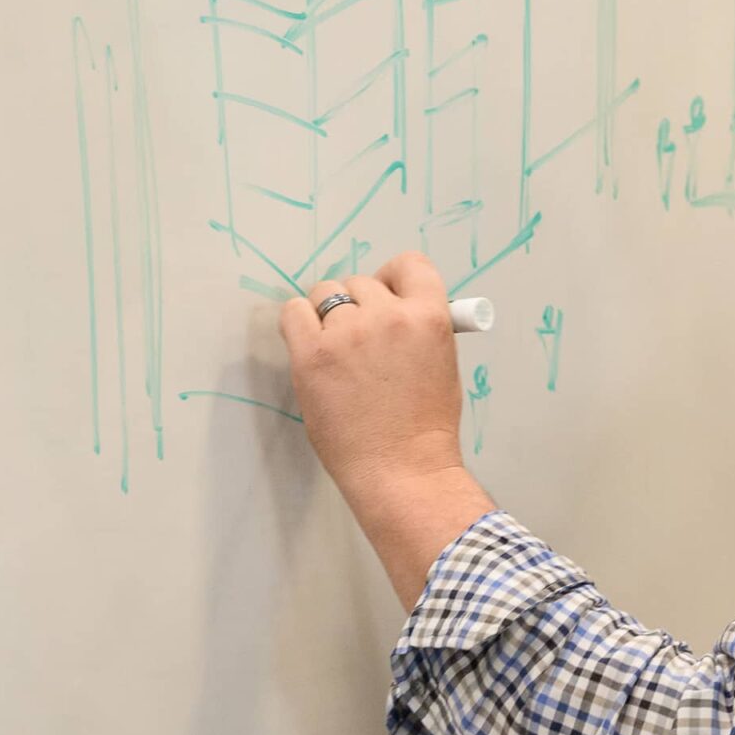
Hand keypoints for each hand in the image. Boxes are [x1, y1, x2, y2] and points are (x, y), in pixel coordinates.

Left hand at [280, 253, 496, 608]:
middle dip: (358, 305)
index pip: (410, 264)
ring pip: (324, 294)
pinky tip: (311, 348)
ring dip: (327, 314)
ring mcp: (347, 334)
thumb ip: (420, 328)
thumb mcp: (442, 364)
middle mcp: (388, 317)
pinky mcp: (311, 354)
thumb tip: (393, 306)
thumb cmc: (425, 427)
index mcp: (429, 318)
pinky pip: (292, 313)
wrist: (402, 470)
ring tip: (336, 350)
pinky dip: (298, 323)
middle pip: (360, 281)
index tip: (387, 296)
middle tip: (359, 341)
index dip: (394, 278)